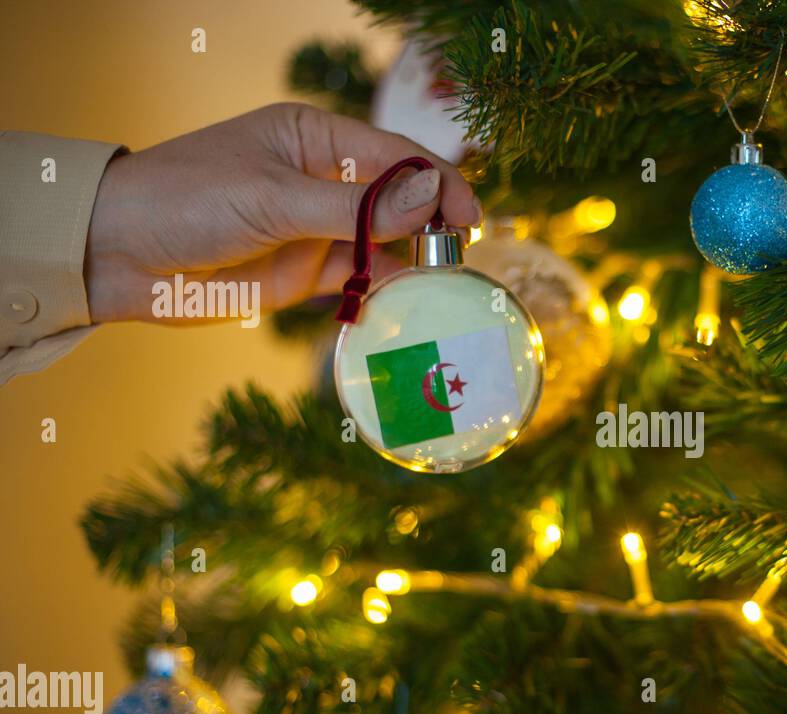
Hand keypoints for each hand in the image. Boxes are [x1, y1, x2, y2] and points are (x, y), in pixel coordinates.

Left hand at [83, 102, 479, 324]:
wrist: (119, 254)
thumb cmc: (186, 199)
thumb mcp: (273, 198)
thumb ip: (354, 206)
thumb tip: (429, 199)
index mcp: (315, 138)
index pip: (396, 156)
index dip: (439, 183)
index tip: (470, 216)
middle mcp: (324, 180)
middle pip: (401, 200)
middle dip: (435, 223)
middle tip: (462, 256)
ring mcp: (318, 229)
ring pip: (389, 243)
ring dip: (418, 262)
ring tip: (449, 285)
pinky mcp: (308, 273)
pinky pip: (364, 280)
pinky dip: (390, 292)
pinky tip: (412, 305)